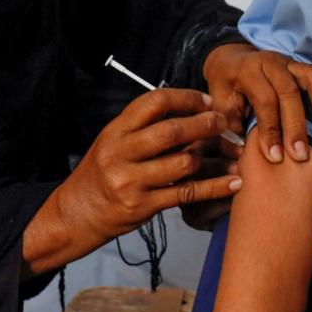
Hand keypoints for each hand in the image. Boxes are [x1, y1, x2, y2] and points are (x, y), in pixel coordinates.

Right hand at [39, 89, 241, 267]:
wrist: (76, 213)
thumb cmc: (102, 173)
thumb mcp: (113, 141)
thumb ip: (143, 127)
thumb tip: (188, 108)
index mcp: (116, 130)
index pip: (155, 102)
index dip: (186, 98)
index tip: (207, 102)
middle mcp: (121, 152)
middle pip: (172, 131)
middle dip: (205, 124)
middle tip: (224, 123)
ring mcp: (131, 181)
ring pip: (183, 162)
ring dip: (215, 158)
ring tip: (235, 154)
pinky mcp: (143, 206)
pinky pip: (187, 193)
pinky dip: (216, 187)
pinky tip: (235, 183)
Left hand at [202, 43, 311, 163]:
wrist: (231, 61)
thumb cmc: (226, 88)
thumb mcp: (219, 106)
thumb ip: (228, 129)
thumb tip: (241, 156)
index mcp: (248, 71)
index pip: (264, 100)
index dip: (270, 129)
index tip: (275, 157)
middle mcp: (273, 63)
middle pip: (290, 92)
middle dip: (297, 126)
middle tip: (301, 156)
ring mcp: (292, 62)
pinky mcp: (306, 65)